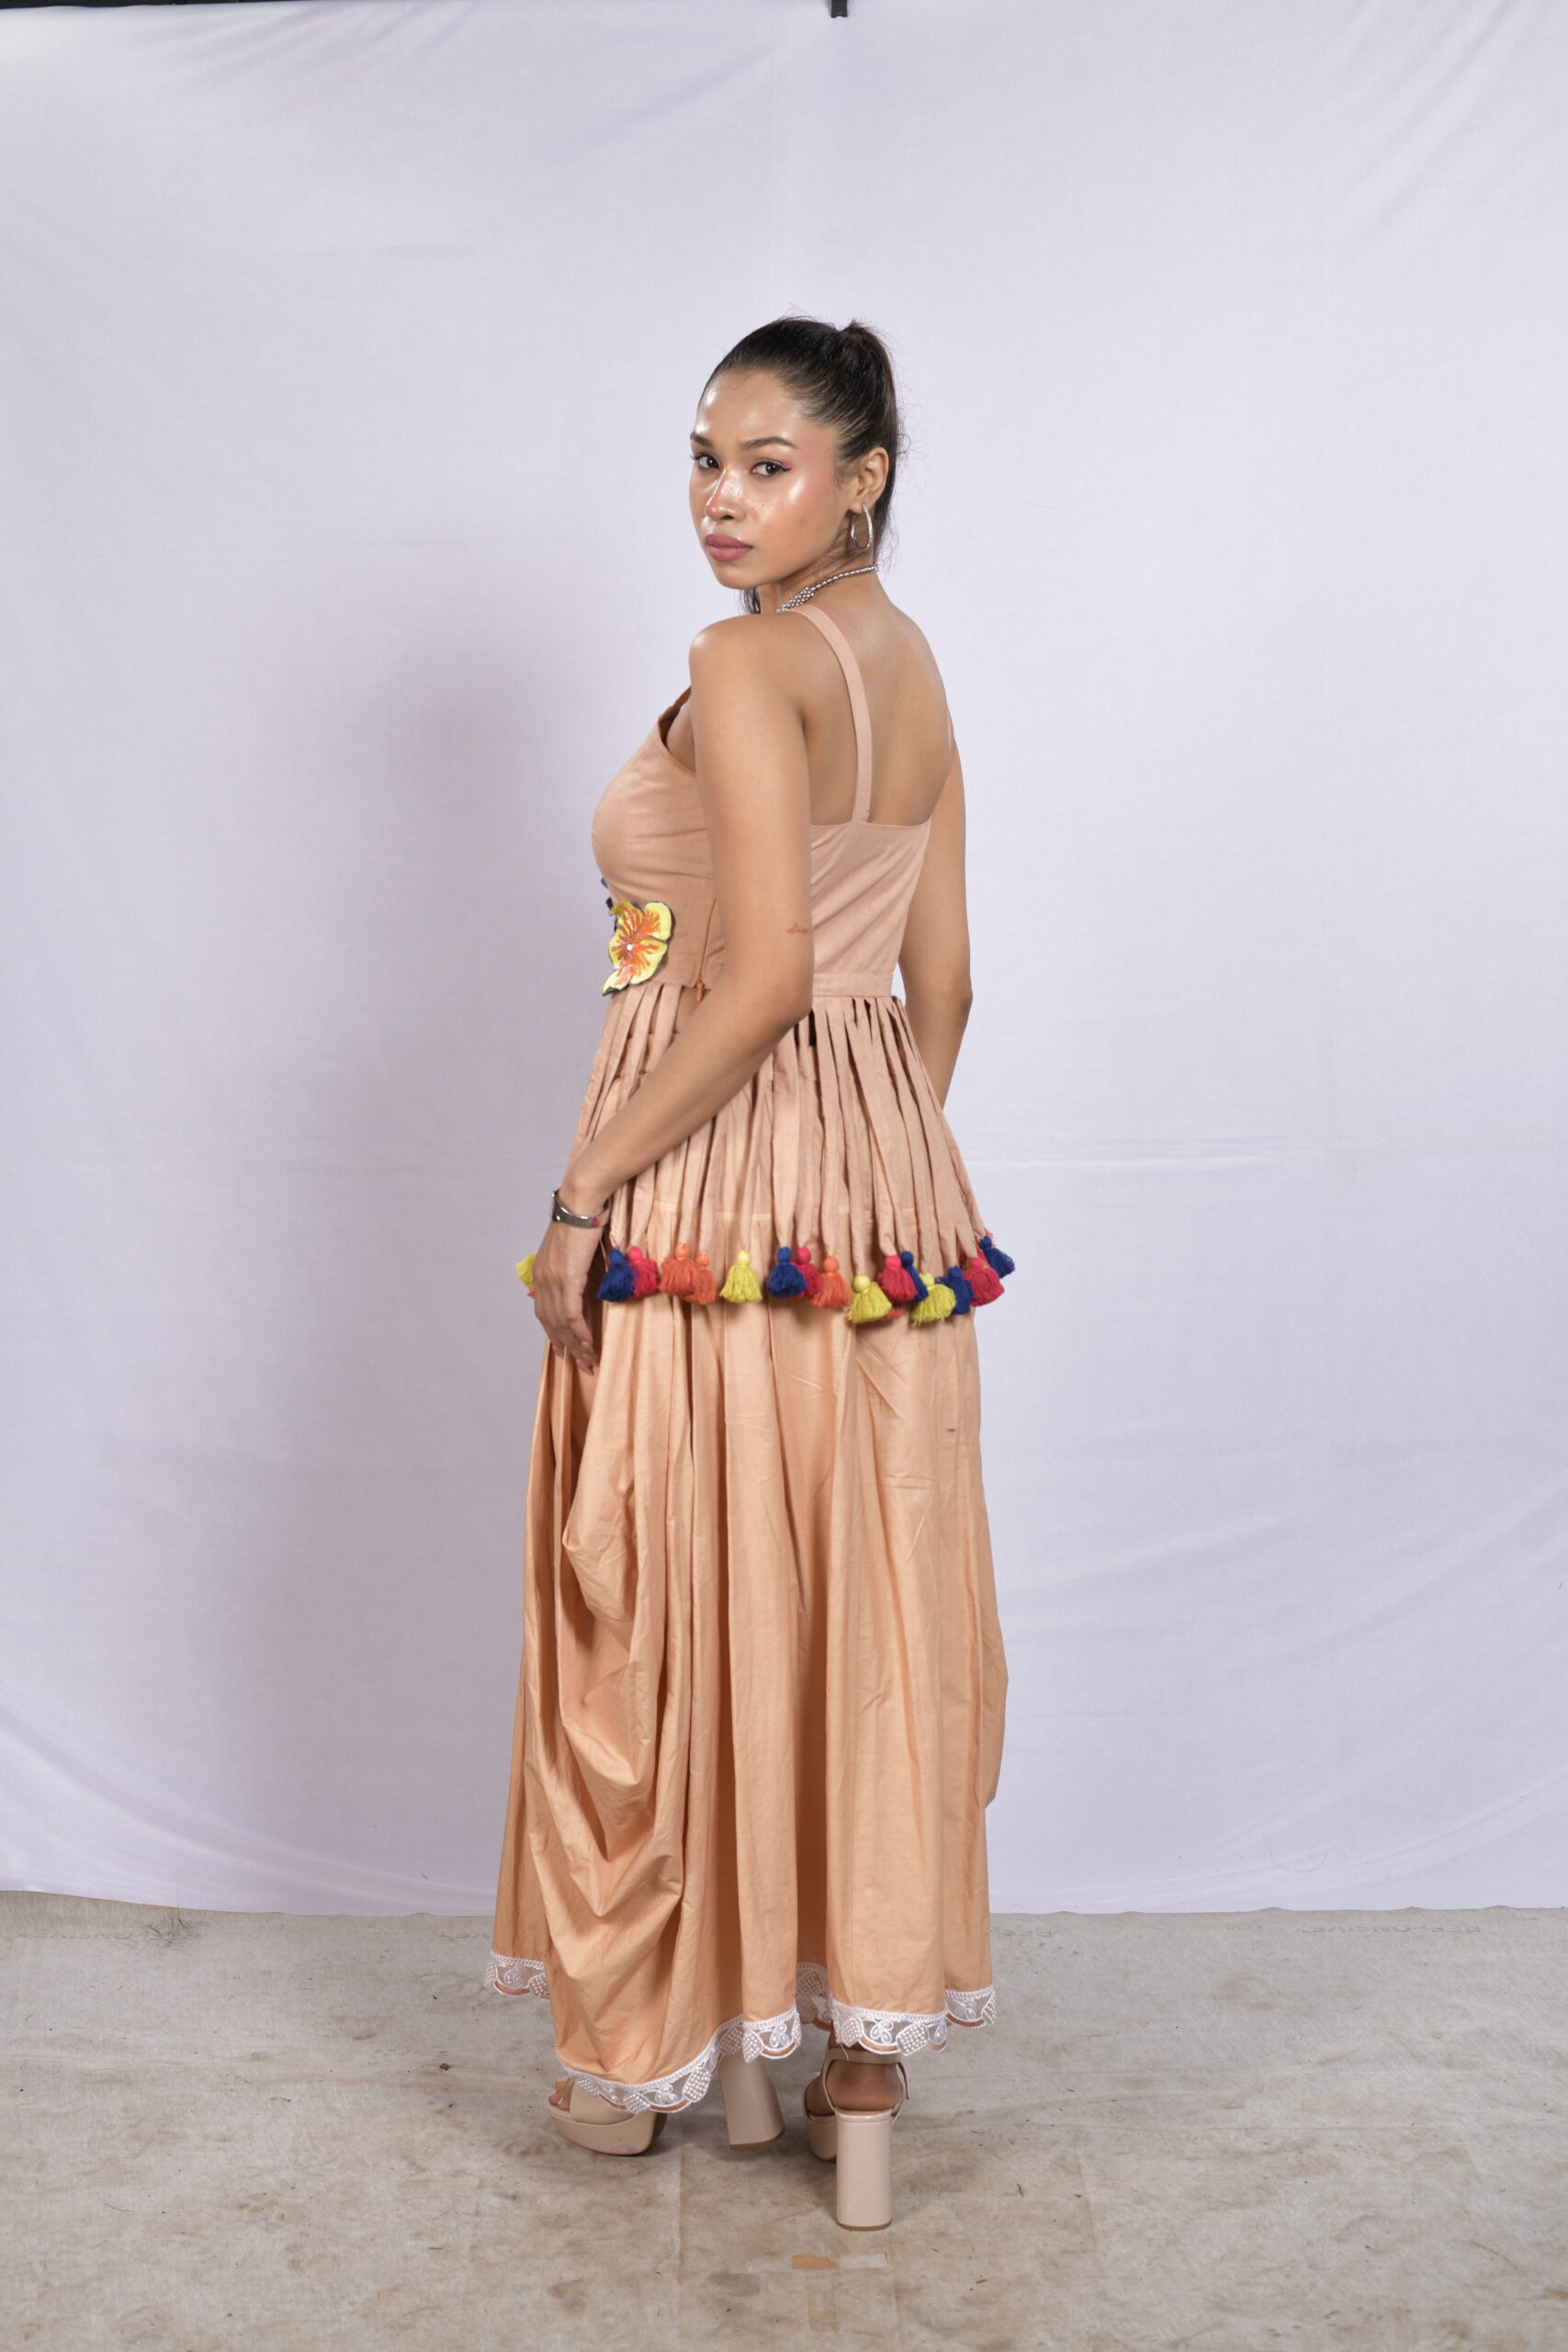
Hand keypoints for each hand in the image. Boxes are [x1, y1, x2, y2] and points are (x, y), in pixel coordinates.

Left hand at [530, 1215, 601, 1375]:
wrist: (581, 1203)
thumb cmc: (582, 1218)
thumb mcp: (572, 1247)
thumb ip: (573, 1266)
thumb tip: (583, 1279)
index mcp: (541, 1272)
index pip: (544, 1312)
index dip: (553, 1334)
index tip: (562, 1350)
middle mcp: (542, 1280)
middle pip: (551, 1323)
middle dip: (566, 1346)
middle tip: (581, 1364)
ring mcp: (553, 1281)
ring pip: (562, 1324)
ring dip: (576, 1345)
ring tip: (589, 1361)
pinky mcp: (567, 1280)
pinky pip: (573, 1315)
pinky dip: (581, 1333)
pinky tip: (589, 1345)